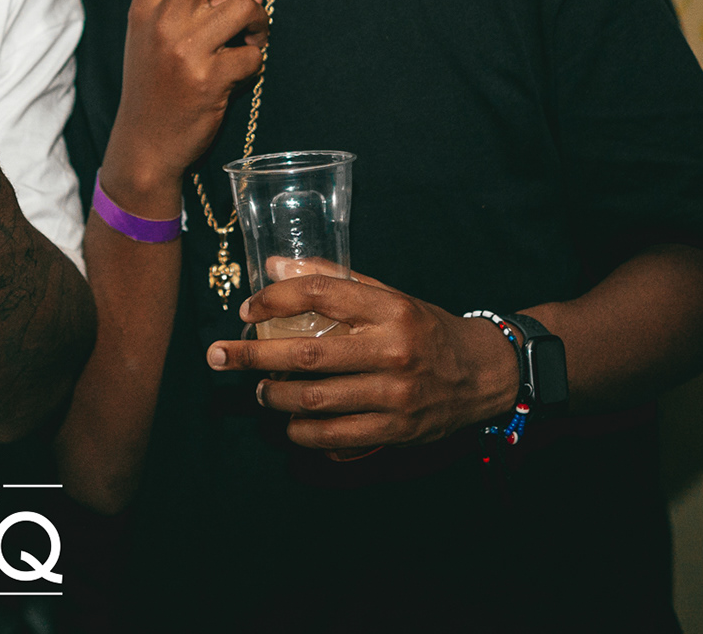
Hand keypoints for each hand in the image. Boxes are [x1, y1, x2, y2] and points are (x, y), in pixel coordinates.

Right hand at [98, 0, 270, 214]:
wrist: (143, 147)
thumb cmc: (154, 86)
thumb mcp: (149, 35)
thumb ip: (178, 2)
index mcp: (146, 4)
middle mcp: (163, 18)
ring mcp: (186, 47)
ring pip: (245, 4)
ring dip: (256, 23)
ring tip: (242, 45)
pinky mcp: (210, 76)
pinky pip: (255, 52)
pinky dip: (254, 62)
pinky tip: (235, 77)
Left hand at [204, 271, 520, 451]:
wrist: (483, 373)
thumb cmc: (424, 328)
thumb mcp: (388, 294)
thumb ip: (333, 279)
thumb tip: (275, 264)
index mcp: (388, 308)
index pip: (318, 294)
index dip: (273, 299)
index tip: (247, 310)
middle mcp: (391, 350)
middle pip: (305, 354)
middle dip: (252, 356)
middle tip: (219, 356)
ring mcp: (394, 394)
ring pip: (314, 400)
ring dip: (273, 396)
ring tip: (259, 389)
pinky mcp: (397, 429)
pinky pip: (335, 437)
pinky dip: (302, 432)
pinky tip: (288, 423)